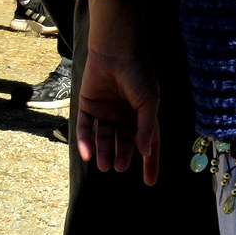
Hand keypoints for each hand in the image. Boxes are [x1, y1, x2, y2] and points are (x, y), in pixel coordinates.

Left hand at [76, 46, 159, 185]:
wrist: (116, 52)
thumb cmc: (139, 74)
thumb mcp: (149, 101)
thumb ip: (147, 127)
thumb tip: (145, 152)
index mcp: (143, 114)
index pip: (149, 142)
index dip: (150, 161)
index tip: (150, 182)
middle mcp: (124, 115)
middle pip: (124, 142)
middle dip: (122, 156)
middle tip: (119, 168)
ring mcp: (106, 112)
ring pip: (103, 138)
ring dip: (103, 152)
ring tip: (104, 165)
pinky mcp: (88, 107)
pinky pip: (85, 129)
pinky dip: (85, 142)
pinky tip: (87, 154)